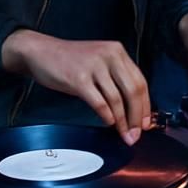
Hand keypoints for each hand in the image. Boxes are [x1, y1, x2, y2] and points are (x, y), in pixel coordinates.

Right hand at [2, 31, 150, 144]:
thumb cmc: (69, 61)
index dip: (146, 105)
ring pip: (117, 99)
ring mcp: (94, 67)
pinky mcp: (79, 79)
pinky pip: (99, 102)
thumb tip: (132, 107)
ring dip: (123, 121)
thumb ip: (115, 78)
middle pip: (133, 90)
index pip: (140, 81)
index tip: (147, 123)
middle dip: (138, 116)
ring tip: (125, 135)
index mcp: (118, 52)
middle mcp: (110, 56)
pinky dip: (107, 115)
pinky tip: (110, 124)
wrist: (40, 51)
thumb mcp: (98, 62)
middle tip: (137, 134)